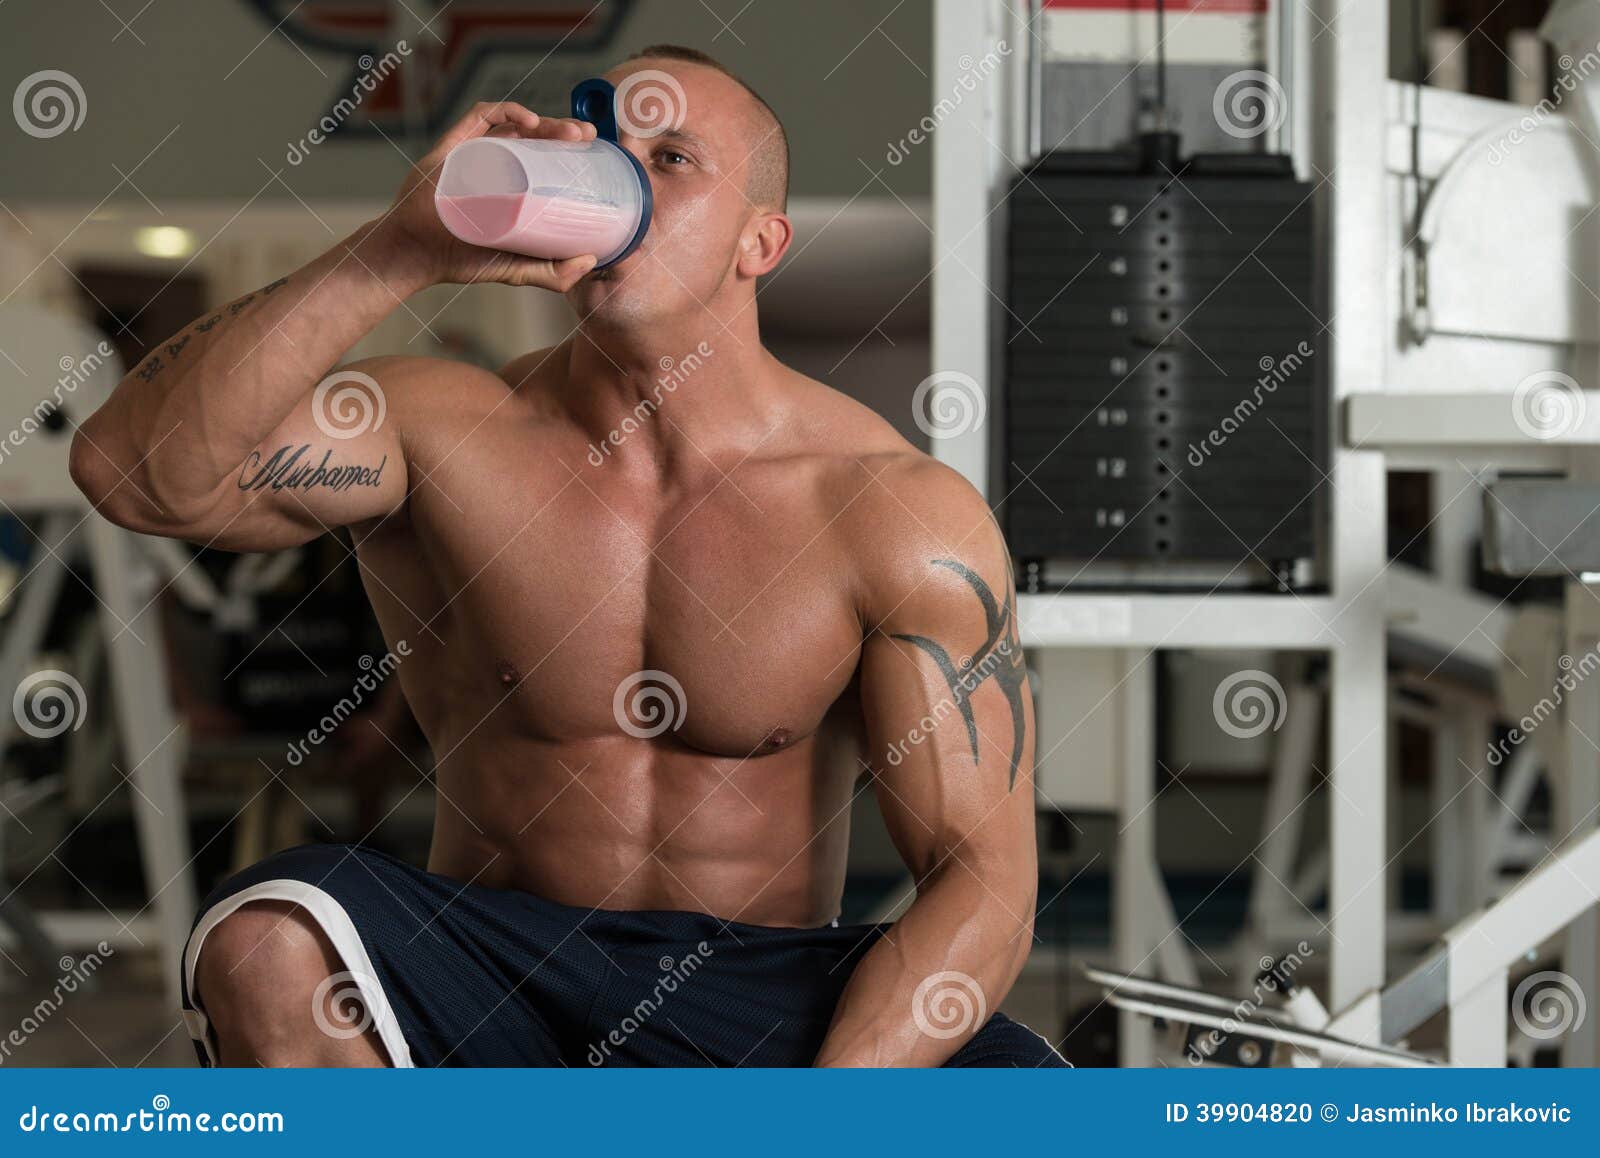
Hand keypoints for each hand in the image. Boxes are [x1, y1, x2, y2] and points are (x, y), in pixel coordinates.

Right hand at [368, 101, 599, 291]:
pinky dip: (507, 111)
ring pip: (516, 124)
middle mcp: (498, 167)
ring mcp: (477, 154)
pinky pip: (482, 117)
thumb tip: (592, 261)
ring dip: (546, 121)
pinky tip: (529, 122)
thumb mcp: (519, 270)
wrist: (418, 254)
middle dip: (565, 132)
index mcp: (514, 189)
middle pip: (537, 138)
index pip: (547, 161)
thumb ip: (554, 273)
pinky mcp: (455, 144)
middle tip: (586, 137)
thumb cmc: (464, 261)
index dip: (571, 153)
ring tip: (569, 133)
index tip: (594, 153)